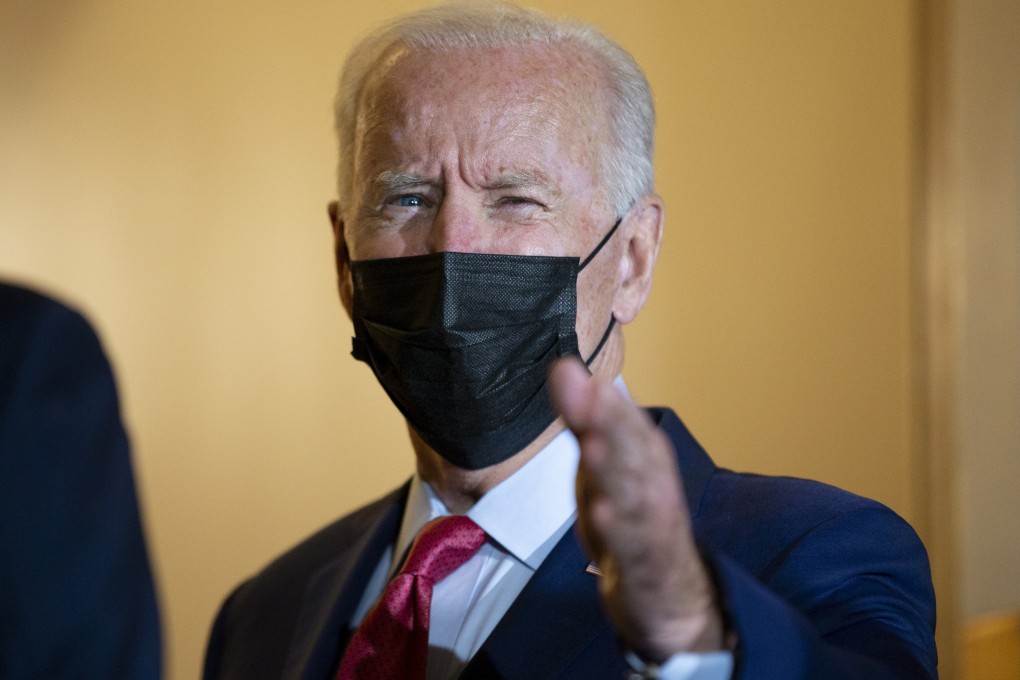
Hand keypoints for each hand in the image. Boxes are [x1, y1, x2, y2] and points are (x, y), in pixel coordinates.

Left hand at [548, 358, 724, 660]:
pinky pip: (633, 547)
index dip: (602, 399)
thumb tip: (564, 365)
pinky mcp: (645, 565)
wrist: (668, 595)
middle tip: (593, 394)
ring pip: (635, 494)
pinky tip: (603, 513)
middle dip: (613, 423)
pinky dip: (620, 530)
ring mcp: (651, 526)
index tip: (574, 371)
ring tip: (594, 446)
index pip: (624, 421)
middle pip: (633, 451)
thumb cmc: (631, 516)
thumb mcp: (603, 463)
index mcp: (642, 456)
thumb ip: (584, 417)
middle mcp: (652, 484)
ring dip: (616, 470)